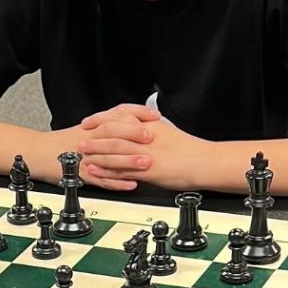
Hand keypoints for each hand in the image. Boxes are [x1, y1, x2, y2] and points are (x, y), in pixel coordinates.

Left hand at [79, 116, 210, 190]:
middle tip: (81, 136)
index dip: (102, 117)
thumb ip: (148, 130)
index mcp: (150, 125)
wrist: (205, 163)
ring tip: (83, 152)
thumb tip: (133, 129)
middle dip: (95, 134)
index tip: (90, 120)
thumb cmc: (189, 150)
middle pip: (114, 131)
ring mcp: (146, 153)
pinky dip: (107, 170)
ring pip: (115, 149)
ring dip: (97, 151)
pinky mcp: (148, 170)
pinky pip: (123, 169)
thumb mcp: (167, 132)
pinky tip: (97, 171)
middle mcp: (146, 136)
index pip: (120, 116)